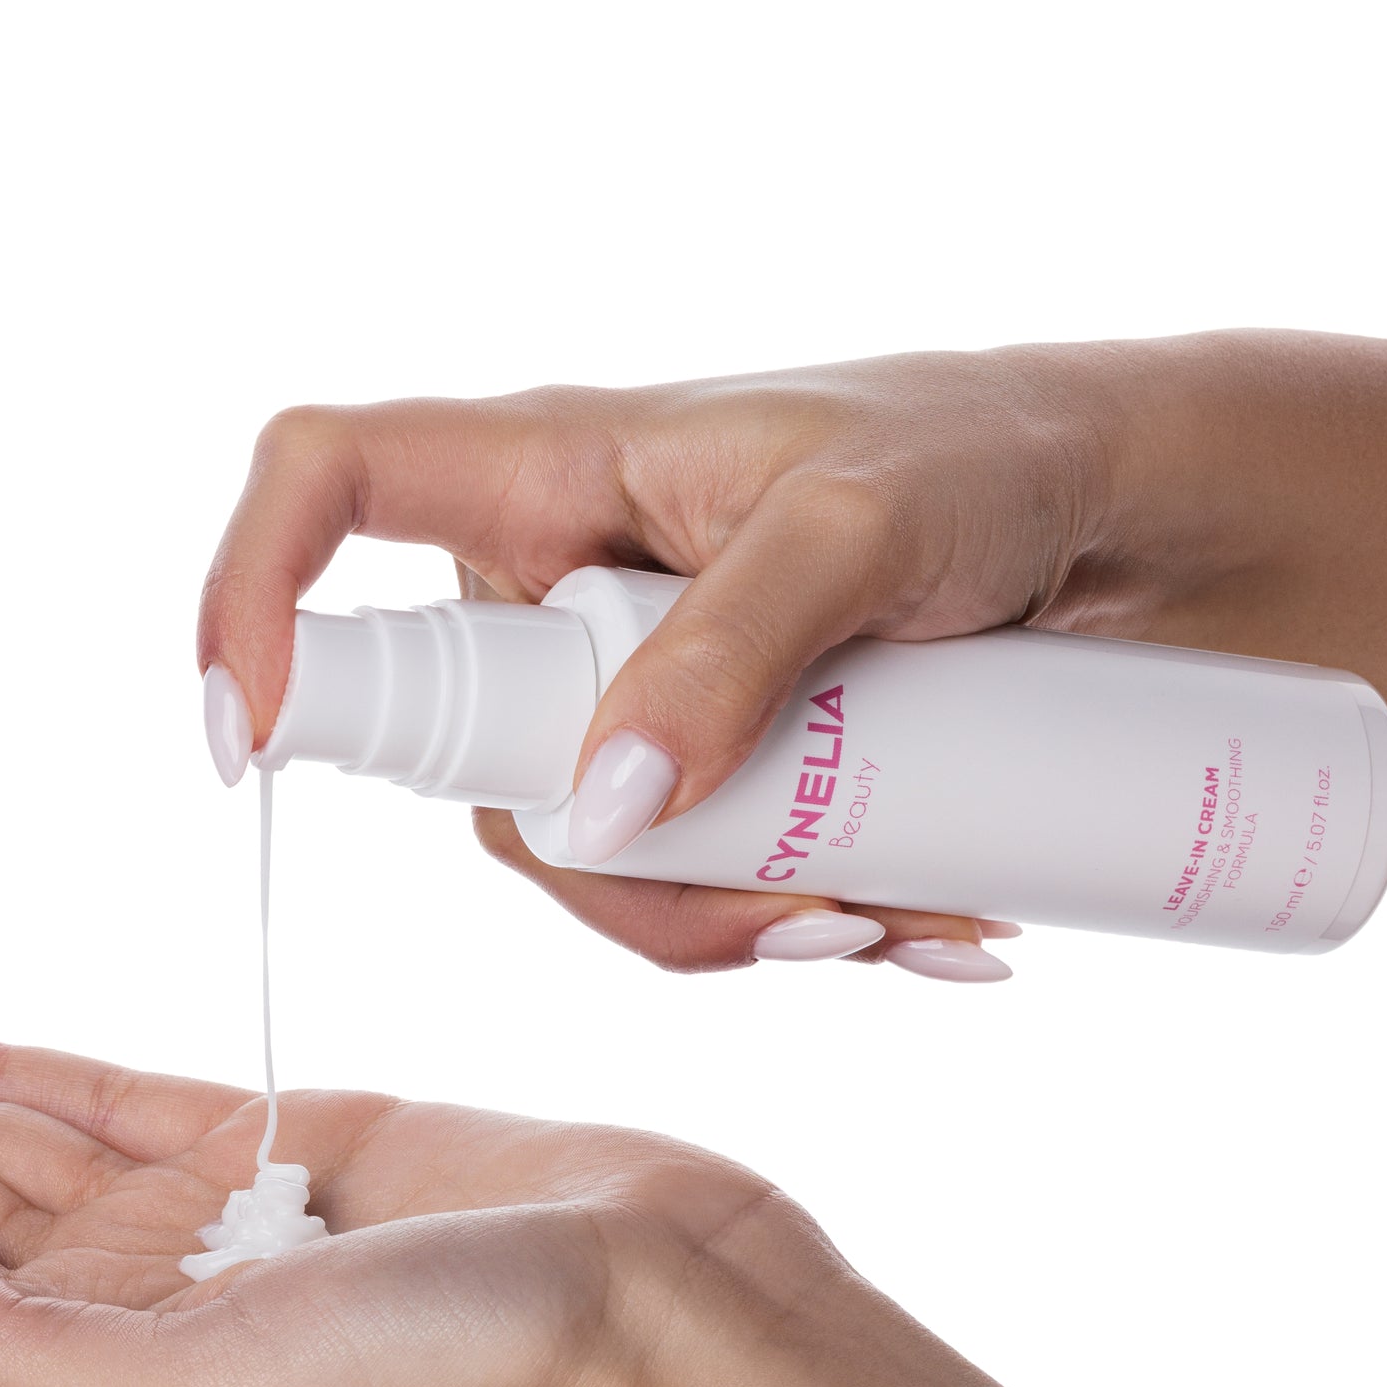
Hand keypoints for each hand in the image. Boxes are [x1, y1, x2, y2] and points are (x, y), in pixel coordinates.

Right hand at [199, 328, 1386, 974]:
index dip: (249, 593)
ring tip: (907, 922)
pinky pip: (683, 881)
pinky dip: (786, 929)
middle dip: (617, 875)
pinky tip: (930, 931)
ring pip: (584, 854)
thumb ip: (728, 653)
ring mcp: (633, 687)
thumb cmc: (986, 455)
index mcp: (551, 470)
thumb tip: (601, 815)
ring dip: (729, 924)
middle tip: (802, 917)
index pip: (325, 481)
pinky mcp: (715, 764)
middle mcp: (561, 585)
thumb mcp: (863, 531)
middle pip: (469, 761)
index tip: (252, 744)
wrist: (1136, 522)